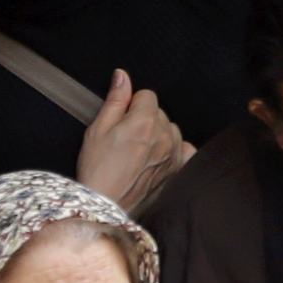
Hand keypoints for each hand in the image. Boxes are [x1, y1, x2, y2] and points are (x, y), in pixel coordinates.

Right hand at [76, 70, 188, 208]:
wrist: (105, 206)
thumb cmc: (97, 170)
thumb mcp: (97, 130)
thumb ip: (115, 100)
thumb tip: (122, 76)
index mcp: (145, 121)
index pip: (147, 95)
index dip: (131, 104)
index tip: (121, 119)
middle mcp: (164, 135)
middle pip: (159, 112)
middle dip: (143, 118)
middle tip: (125, 138)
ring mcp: (174, 153)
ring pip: (170, 129)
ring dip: (158, 134)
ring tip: (137, 151)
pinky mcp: (178, 170)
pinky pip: (185, 149)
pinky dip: (175, 149)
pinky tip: (158, 157)